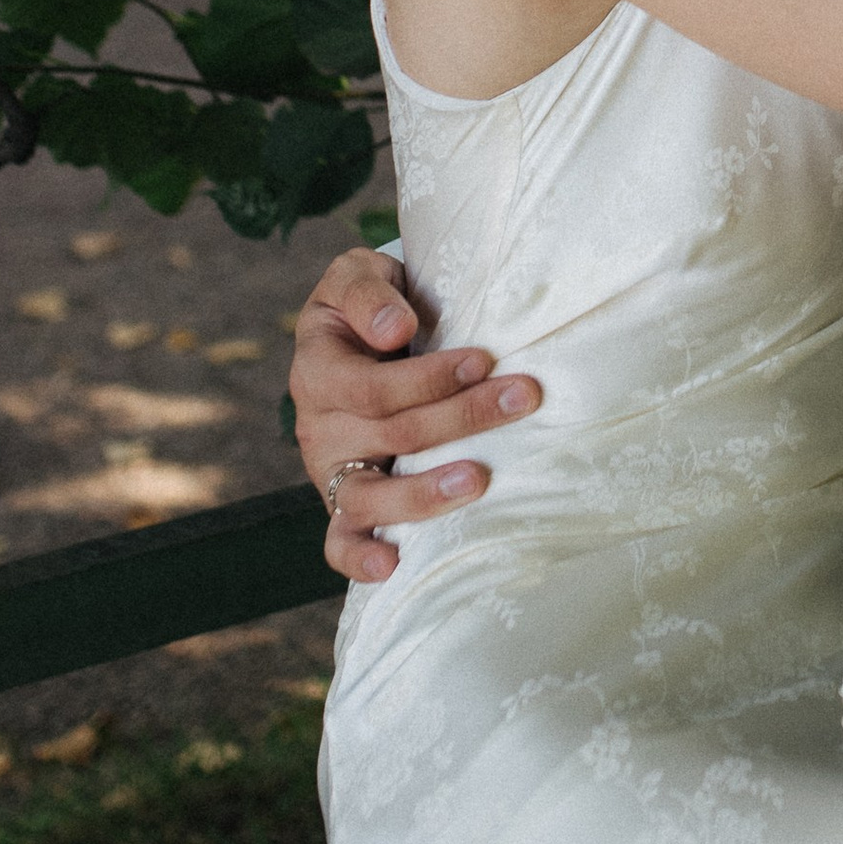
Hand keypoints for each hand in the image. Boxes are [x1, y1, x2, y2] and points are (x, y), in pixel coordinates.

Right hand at [292, 242, 539, 582]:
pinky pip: (341, 541)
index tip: (484, 358)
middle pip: (391, 434)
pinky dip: (359, 559)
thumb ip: (369, 295)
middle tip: (524, 396)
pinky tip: (392, 567)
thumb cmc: (370, 305)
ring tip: (479, 481)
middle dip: (463, 416)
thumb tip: (395, 330)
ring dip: (425, 493)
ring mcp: (331, 472)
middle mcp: (320, 428)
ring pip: (369, 496)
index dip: (429, 378)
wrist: (362, 336)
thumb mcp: (356, 276)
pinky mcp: (345, 503)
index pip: (374, 387)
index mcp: (318, 370)